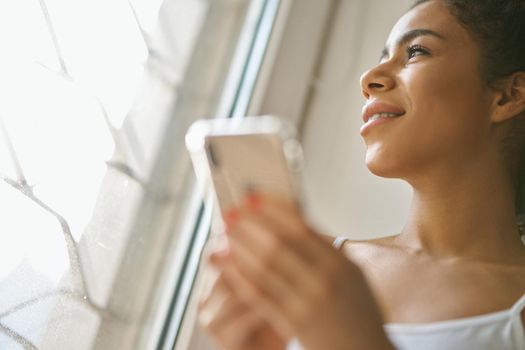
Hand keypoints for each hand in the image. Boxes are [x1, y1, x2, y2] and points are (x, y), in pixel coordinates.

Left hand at [214, 192, 394, 349]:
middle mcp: (326, 280)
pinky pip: (260, 295)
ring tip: (224, 232)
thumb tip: (291, 218)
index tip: (253, 196)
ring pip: (265, 267)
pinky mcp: (294, 323)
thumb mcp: (352, 275)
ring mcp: (309, 302)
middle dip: (250, 223)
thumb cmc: (358, 313)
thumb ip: (323, 249)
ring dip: (240, 246)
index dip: (272, 208)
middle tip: (231, 211)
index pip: (300, 226)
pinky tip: (227, 263)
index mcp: (340, 263)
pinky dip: (240, 275)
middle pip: (278, 243)